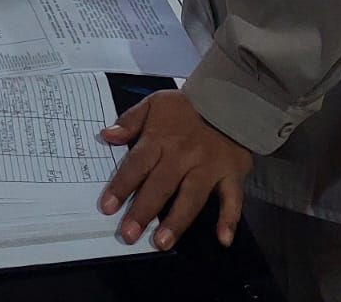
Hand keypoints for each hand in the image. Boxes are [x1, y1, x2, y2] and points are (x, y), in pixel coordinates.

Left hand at [98, 90, 252, 250]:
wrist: (229, 99)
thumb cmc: (185, 107)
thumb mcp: (154, 103)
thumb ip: (130, 120)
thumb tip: (107, 135)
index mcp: (160, 138)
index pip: (137, 164)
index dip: (122, 186)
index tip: (108, 207)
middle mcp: (183, 155)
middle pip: (161, 185)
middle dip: (143, 211)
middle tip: (128, 234)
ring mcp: (209, 167)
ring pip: (191, 197)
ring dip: (177, 221)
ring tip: (162, 243)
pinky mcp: (232, 174)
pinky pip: (233, 199)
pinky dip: (230, 219)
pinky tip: (223, 239)